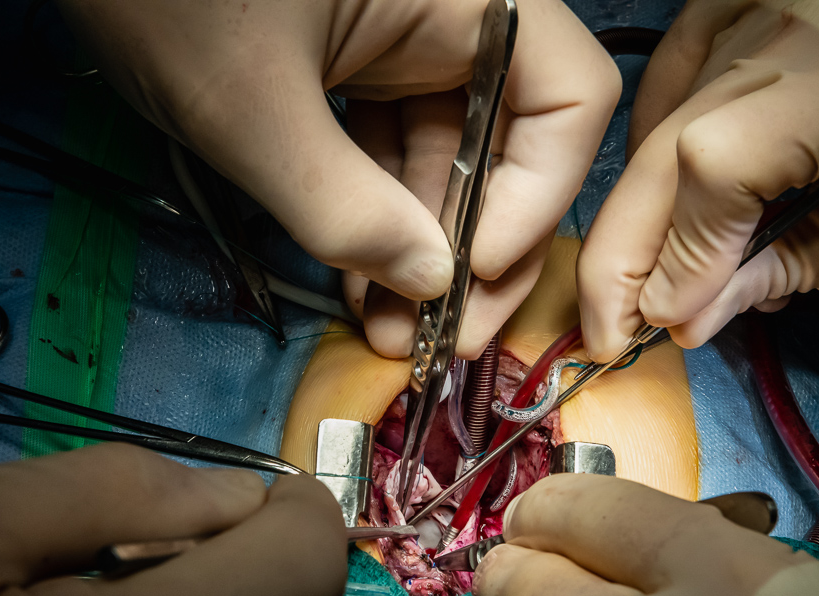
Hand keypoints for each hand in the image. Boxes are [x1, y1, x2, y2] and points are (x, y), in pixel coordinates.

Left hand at [57, 0, 620, 358]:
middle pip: (512, 142)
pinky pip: (390, 151)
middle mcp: (449, 14)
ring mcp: (400, 41)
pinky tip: (364, 287)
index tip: (469, 273)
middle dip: (477, 249)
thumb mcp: (251, 108)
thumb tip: (428, 285)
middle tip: (444, 339)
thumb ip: (344, 206)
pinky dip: (378, 219)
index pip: (567, 97)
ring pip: (448, 159)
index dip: (536, 196)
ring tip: (392, 331)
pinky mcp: (353, 67)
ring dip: (422, 252)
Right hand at [578, 0, 818, 358]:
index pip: (721, 162)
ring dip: (642, 218)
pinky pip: (659, 91)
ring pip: (653, 129)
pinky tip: (670, 205)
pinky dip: (651, 160)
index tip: (670, 323)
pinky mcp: (725, 7)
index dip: (685, 251)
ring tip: (659, 278)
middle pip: (664, 148)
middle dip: (625, 257)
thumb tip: (680, 319)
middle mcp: (788, 24)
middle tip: (614, 334)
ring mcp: (748, 7)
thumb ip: (785, 272)